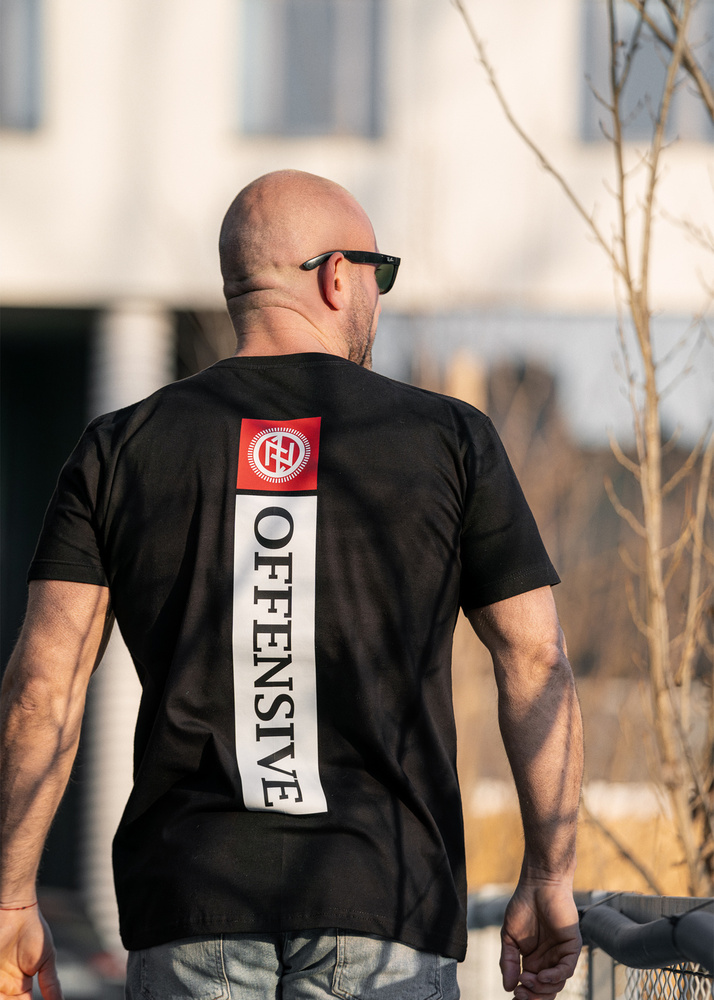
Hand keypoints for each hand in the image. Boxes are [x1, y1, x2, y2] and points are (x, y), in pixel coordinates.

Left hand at [0, 907, 61, 999]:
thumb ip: (51, 984)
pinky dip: (0, 994)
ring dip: (5, 999)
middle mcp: (6, 985)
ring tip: (9, 996)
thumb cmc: (34, 932)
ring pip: (0, 999)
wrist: (17, 913)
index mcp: (20, 986)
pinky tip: (3, 992)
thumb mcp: (46, 960)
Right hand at [500, 876, 581, 999]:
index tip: (514, 995)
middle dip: (533, 996)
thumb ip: (509, 961)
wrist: (538, 885)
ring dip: (542, 988)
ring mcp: (561, 954)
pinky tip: (543, 976)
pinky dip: (556, 976)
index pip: (533, 987)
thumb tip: (508, 987)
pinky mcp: (572, 947)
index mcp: (534, 960)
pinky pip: (567, 968)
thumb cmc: (523, 906)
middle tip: (521, 994)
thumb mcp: (509, 937)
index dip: (525, 995)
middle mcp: (548, 961)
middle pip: (546, 991)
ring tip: (527, 980)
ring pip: (557, 984)